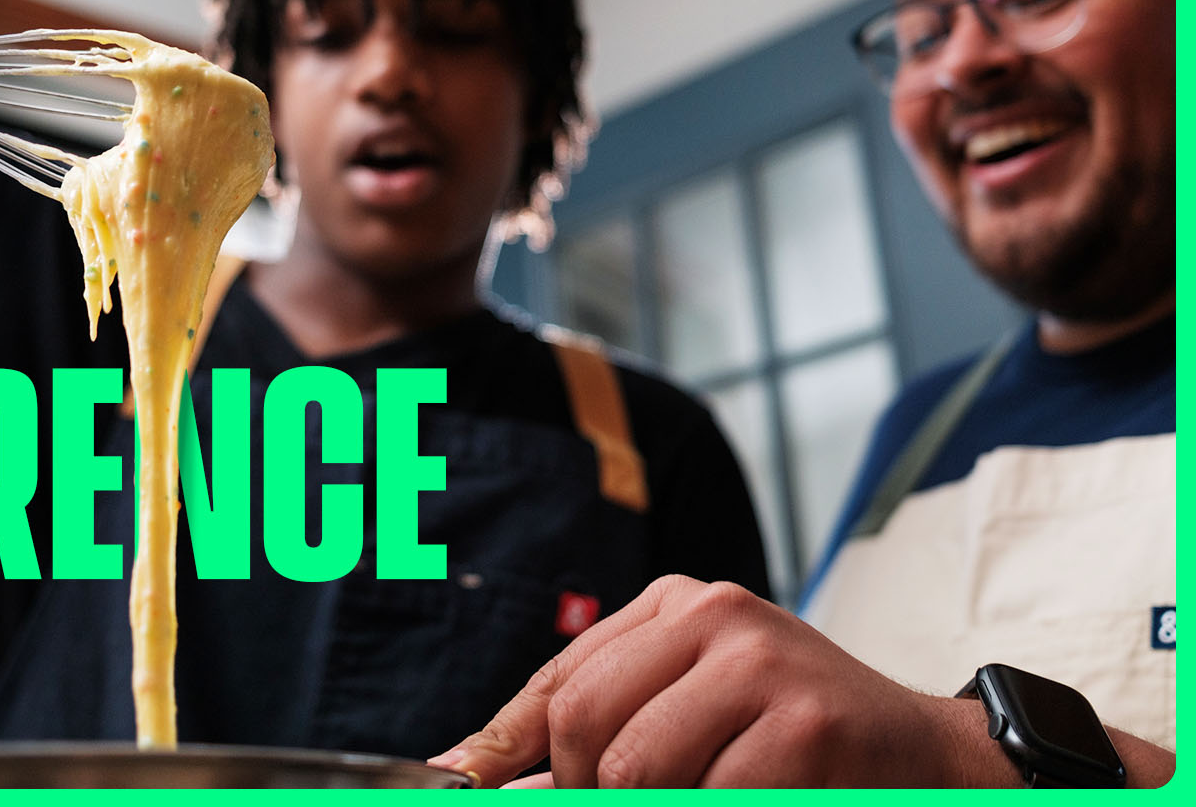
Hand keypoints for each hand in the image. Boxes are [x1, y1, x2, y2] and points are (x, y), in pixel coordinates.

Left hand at [431, 575, 1021, 787]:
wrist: (933, 760)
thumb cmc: (798, 741)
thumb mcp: (698, 710)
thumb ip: (608, 729)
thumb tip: (486, 774)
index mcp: (679, 604)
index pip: (560, 678)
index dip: (501, 743)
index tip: (458, 782)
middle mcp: (715, 614)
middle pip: (584, 723)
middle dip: (586, 790)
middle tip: (624, 803)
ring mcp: (763, 665)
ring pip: (637, 770)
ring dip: (654, 805)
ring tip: (700, 797)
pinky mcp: (804, 725)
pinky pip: (711, 798)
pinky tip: (754, 797)